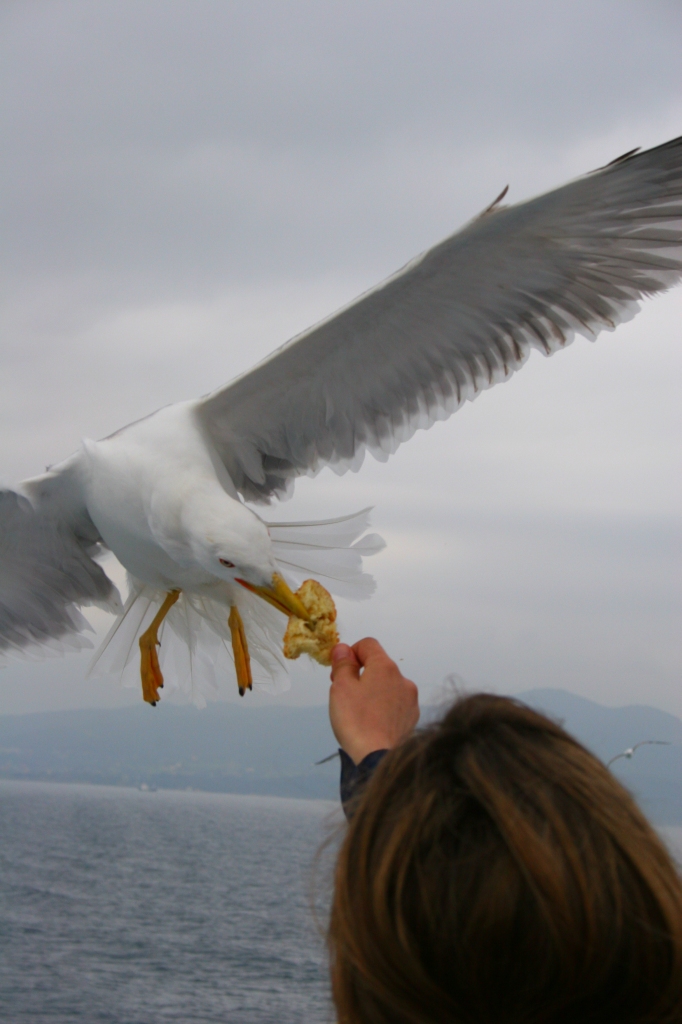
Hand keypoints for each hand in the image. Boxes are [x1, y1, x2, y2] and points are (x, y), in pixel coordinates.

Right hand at [329, 638, 419, 764]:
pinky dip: (383, 706)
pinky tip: (373, 722)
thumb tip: (343, 648)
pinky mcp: (412, 717)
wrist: (379, 758)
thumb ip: (343, 664)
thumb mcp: (341, 688)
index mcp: (385, 667)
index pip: (368, 644)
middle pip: (379, 665)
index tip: (340, 670)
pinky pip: (395, 703)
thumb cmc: (356, 720)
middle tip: (344, 693)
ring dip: (372, 690)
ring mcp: (410, 699)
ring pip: (388, 685)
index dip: (351, 652)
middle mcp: (402, 679)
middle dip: (360, 673)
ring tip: (358, 711)